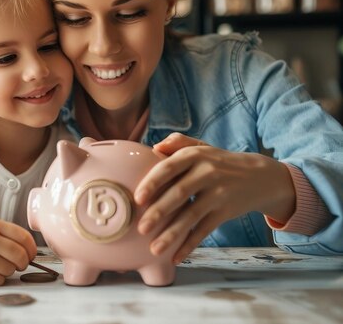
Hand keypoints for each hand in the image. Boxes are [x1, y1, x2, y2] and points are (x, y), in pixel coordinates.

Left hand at [134, 133, 294, 264]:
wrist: (261, 176)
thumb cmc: (219, 162)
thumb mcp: (202, 147)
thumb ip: (178, 143)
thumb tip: (155, 147)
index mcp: (195, 155)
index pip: (169, 167)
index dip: (152, 183)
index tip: (138, 198)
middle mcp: (207, 173)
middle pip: (179, 193)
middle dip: (159, 212)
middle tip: (141, 228)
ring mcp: (218, 193)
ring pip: (191, 216)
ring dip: (172, 234)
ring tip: (154, 249)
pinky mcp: (226, 212)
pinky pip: (204, 230)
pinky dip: (189, 245)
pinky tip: (175, 257)